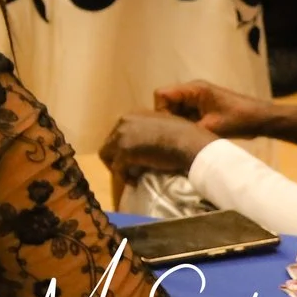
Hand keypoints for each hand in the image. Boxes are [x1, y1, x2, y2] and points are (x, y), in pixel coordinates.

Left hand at [99, 111, 218, 187]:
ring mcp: (121, 136)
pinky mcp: (124, 152)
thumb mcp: (164, 125)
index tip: (134, 157)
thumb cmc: (186, 134)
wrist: (189, 143)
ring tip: (130, 176)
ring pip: (107, 155)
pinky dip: (124, 177)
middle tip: (129, 168)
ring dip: (116, 167)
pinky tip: (135, 182)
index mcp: (133, 114)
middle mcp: (124, 122)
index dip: (124, 146)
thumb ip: (150, 129)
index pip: (118, 131)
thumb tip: (148, 141)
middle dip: (118, 156)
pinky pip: (116, 168)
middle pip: (109, 142)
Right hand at [153, 78, 275, 139]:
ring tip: (187, 134)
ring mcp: (197, 97)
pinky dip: (185, 122)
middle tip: (178, 133)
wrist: (261, 119)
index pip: (162, 94)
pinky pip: (184, 112)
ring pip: (174, 108)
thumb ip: (187, 129)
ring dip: (177, 121)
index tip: (171, 127)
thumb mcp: (211, 128)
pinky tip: (193, 133)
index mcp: (194, 89)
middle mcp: (192, 89)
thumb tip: (169, 137)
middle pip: (166, 101)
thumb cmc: (239, 120)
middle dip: (169, 117)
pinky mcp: (202, 105)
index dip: (161, 111)